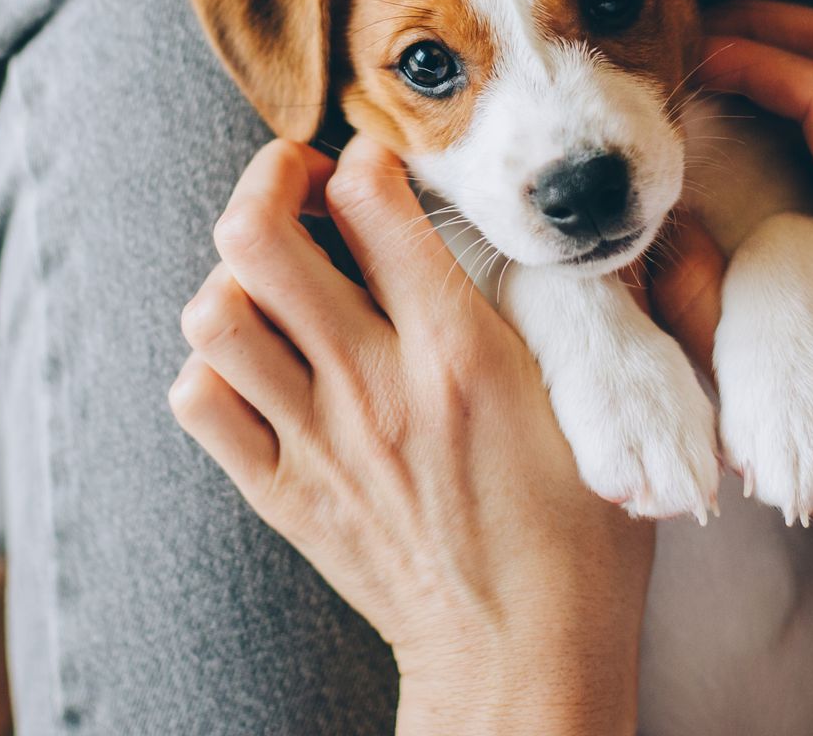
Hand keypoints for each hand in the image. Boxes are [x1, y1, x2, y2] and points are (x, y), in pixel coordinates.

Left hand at [170, 136, 649, 735]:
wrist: (522, 659)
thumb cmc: (581, 535)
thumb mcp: (611, 409)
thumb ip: (607, 310)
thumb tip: (604, 233)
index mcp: (462, 352)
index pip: (375, 200)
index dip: (368, 154)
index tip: (381, 162)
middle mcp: (376, 385)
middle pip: (260, 237)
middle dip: (269, 180)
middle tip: (301, 184)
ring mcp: (319, 441)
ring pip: (215, 315)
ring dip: (236, 276)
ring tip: (277, 277)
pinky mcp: (285, 491)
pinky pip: (201, 402)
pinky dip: (215, 366)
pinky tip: (262, 361)